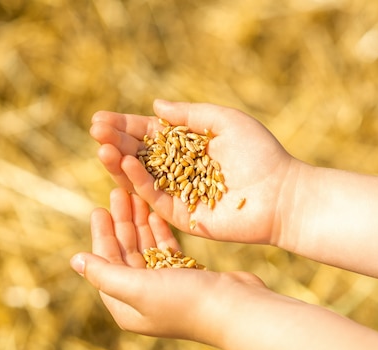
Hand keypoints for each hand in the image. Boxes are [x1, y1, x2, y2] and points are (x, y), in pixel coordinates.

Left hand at [70, 188, 266, 345]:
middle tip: (118, 192)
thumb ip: (104, 273)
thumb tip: (74, 261)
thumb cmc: (185, 300)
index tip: (99, 208)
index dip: (101, 236)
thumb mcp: (137, 287)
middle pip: (124, 254)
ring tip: (135, 195)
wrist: (235, 308)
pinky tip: (155, 212)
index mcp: (126, 307)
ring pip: (145, 249)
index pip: (105, 265)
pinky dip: (159, 232)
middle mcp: (143, 299)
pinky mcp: (186, 277)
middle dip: (120, 223)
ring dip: (138, 223)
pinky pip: (165, 250)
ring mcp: (166, 288)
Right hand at [90, 100, 303, 244]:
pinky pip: (154, 197)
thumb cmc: (260, 154)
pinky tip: (126, 164)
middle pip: (140, 156)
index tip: (100, 119)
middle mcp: (180, 170)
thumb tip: (155, 105)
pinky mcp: (182, 216)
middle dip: (116, 142)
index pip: (150, 135)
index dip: (126, 127)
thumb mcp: (225, 121)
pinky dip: (138, 182)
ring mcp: (179, 194)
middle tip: (95, 130)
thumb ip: (190, 114)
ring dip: (119, 162)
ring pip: (140, 178)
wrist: (282, 193)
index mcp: (189, 147)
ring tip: (102, 147)